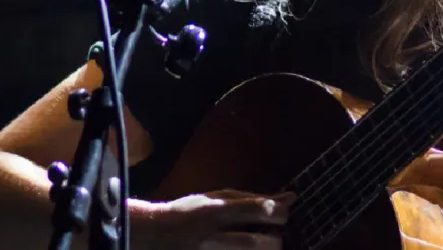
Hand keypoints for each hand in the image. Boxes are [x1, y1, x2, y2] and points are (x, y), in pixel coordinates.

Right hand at [139, 189, 293, 249]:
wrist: (150, 235)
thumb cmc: (190, 212)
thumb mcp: (218, 197)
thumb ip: (253, 199)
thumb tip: (291, 197)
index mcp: (216, 211)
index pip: (258, 209)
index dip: (279, 213)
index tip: (281, 216)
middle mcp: (210, 236)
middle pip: (256, 243)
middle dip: (275, 241)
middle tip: (275, 238)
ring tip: (262, 246)